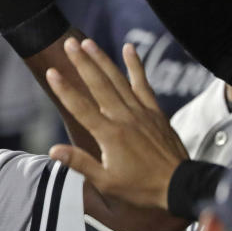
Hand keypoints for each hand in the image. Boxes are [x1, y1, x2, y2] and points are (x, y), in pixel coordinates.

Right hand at [47, 39, 188, 209]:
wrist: (179, 186)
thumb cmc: (140, 188)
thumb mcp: (106, 182)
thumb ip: (80, 163)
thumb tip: (53, 150)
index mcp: (110, 135)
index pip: (81, 107)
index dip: (65, 89)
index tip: (52, 71)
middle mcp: (124, 118)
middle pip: (99, 85)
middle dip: (82, 62)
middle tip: (69, 43)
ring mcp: (141, 112)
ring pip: (118, 80)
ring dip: (102, 59)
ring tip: (87, 42)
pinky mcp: (154, 112)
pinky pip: (143, 84)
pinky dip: (136, 66)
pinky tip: (129, 49)